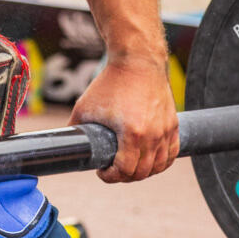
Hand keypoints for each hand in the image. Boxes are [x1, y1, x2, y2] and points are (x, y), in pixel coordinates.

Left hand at [72, 59, 178, 183]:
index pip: (125, 171)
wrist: (138, 60)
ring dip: (143, 172)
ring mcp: (165, 130)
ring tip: (129, 165)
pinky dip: (160, 162)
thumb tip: (65, 145)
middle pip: (142, 173)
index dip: (110, 177)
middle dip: (124, 176)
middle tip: (113, 170)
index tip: (102, 171)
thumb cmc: (110, 82)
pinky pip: (171, 154)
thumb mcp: (85, 107)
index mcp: (132, 133)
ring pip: (158, 166)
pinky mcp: (173, 124)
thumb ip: (74, 129)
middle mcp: (152, 135)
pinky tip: (149, 161)